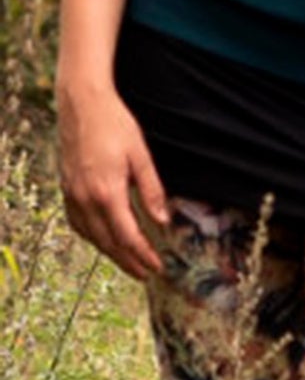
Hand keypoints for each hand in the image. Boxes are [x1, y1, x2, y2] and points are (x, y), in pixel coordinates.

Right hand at [57, 78, 168, 279]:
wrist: (82, 105)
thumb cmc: (115, 125)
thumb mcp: (141, 155)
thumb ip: (152, 190)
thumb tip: (162, 221)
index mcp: (107, 193)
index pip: (127, 236)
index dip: (142, 255)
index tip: (157, 267)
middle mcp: (86, 199)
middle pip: (108, 243)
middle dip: (128, 262)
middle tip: (145, 274)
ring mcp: (73, 195)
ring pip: (91, 236)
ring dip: (110, 253)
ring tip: (128, 262)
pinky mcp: (66, 189)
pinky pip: (78, 223)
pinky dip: (92, 237)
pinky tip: (102, 238)